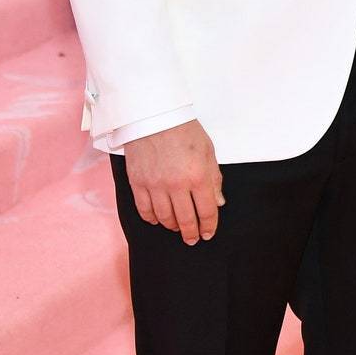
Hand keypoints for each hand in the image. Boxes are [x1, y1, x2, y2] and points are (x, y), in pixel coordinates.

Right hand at [124, 120, 223, 243]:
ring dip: (172, 227)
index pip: (207, 212)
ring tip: (177, 228)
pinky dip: (152, 219)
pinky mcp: (137, 183)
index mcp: (198, 177)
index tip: (208, 233)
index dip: (209, 226)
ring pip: (165, 218)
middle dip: (191, 233)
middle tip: (193, 239)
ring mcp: (155, 185)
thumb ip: (214, 179)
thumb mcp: (208, 151)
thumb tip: (218, 202)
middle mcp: (177, 185)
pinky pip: (144, 210)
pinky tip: (158, 220)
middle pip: (186, 220)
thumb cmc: (184, 130)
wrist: (153, 115)